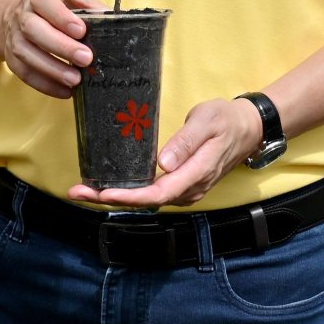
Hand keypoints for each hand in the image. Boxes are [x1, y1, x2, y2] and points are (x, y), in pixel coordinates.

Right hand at [0, 0, 100, 98]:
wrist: (14, 16)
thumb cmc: (52, 9)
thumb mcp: (69, 0)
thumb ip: (89, 7)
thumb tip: (111, 21)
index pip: (44, 1)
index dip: (61, 17)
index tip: (81, 31)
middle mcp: (22, 14)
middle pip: (33, 29)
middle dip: (60, 46)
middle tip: (86, 59)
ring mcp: (13, 36)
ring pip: (26, 53)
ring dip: (52, 69)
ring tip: (76, 80)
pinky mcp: (10, 57)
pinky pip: (24, 73)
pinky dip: (44, 84)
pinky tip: (65, 91)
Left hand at [68, 96, 265, 208]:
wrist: (247, 129)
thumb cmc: (225, 120)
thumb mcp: (206, 122)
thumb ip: (186, 142)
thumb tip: (163, 163)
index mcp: (195, 174)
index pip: (157, 194)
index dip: (128, 197)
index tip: (102, 194)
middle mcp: (189, 189)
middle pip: (146, 202)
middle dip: (110, 199)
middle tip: (76, 193)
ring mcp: (186, 190)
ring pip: (147, 200)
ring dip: (116, 197)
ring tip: (84, 190)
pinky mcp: (181, 185)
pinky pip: (152, 193)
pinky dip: (129, 191)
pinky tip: (109, 185)